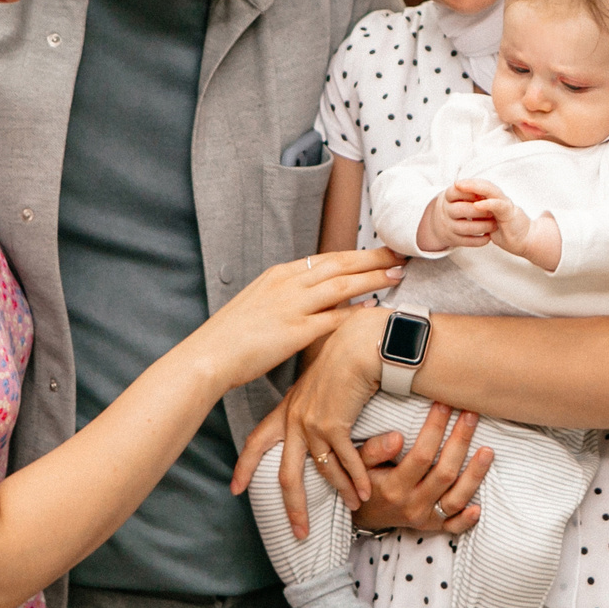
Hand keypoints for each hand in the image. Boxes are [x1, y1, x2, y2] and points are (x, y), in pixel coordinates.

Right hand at [179, 249, 403, 398]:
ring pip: (341, 285)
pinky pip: (333, 319)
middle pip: (339, 263)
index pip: (326, 258)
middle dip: (372, 257)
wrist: (208, 355)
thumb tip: (310, 299)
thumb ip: (286, 297)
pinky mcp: (294, 332)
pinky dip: (355, 312)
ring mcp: (291, 306)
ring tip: (397, 275)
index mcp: (279, 274)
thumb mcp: (259, 303)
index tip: (379, 251)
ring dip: (372, 278)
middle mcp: (288, 284)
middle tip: (400, 253)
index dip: (356, 254)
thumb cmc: (231, 336)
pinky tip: (374, 310)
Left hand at [229, 307, 384, 533]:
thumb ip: (314, 396)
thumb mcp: (320, 377)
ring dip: (342, 493)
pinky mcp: (334, 425)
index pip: (258, 441)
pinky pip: (347, 462)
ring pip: (323, 473)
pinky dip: (358, 479)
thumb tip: (318, 405)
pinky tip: (365, 492)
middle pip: (287, 475)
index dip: (245, 466)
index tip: (235, 489)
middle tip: (299, 533)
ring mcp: (313, 424)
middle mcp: (295, 420)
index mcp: (288, 408)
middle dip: (293, 507)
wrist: (358, 341)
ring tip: (354, 508)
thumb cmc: (344, 353)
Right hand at [351, 404, 491, 537]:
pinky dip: (467, 520)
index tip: (444, 404)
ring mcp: (424, 518)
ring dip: (474, 475)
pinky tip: (480, 505)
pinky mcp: (432, 527)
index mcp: (394, 487)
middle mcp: (412, 504)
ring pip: (456, 499)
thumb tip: (397, 437)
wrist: (360, 515)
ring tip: (488, 451)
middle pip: (444, 473)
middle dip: (460, 442)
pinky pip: (453, 527)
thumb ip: (375, 450)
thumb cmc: (362, 480)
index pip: (421, 455)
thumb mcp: (359, 463)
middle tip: (471, 415)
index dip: (435, 429)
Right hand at [420, 182, 496, 251]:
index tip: (484, 195)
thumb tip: (488, 192)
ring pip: (465, 228)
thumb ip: (474, 189)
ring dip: (482, 227)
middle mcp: (446, 210)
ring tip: (494, 225)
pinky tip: (488, 236)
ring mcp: (448, 226)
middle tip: (492, 212)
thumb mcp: (461, 193)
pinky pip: (467, 242)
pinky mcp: (453, 239)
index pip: (457, 191)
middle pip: (461, 210)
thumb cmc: (460, 203)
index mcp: (449, 196)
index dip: (472, 193)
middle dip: (479, 211)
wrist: (443, 221)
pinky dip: (480, 240)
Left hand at [460, 181, 537, 256]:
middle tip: (456, 183)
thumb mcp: (489, 223)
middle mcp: (500, 200)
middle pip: (485, 186)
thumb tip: (465, 213)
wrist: (525, 241)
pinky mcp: (510, 214)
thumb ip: (480, 216)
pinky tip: (476, 205)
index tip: (455, 186)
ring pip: (491, 191)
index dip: (469, 185)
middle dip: (470, 183)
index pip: (482, 188)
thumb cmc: (507, 232)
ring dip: (475, 187)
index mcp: (495, 201)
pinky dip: (487, 204)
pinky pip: (498, 206)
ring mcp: (506, 205)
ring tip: (462, 187)